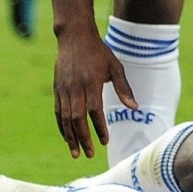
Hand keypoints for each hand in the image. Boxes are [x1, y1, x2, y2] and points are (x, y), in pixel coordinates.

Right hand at [54, 30, 133, 157]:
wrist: (74, 37)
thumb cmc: (99, 52)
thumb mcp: (115, 67)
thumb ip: (124, 88)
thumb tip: (135, 108)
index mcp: (91, 82)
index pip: (94, 110)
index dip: (99, 127)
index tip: (105, 141)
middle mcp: (75, 87)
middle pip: (78, 118)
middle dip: (83, 138)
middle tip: (90, 154)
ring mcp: (64, 89)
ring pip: (66, 118)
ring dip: (70, 137)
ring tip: (76, 152)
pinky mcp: (57, 89)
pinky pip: (58, 112)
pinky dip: (62, 126)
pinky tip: (67, 137)